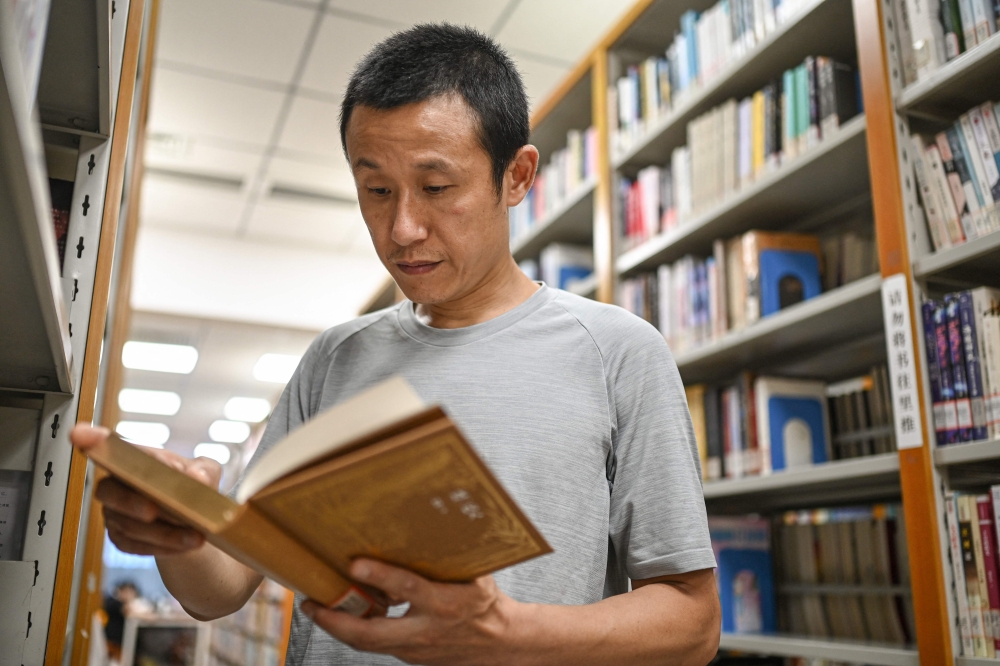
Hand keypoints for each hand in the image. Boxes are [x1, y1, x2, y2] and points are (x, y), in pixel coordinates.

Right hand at [70, 424, 220, 556]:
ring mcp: (116, 514)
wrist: (196, 520)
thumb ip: (204, 470)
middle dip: (130, 502)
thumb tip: (197, 477)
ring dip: (163, 532)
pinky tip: (186, 544)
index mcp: (134, 459)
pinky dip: (164, 546)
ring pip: (128, 525)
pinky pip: (137, 546)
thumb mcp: (206, 471)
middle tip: (154, 509)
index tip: (78, 434)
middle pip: (109, 492)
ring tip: (194, 534)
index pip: (109, 447)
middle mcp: (118, 485)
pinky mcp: (122, 539)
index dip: (92, 440)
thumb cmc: (193, 486)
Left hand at [301, 559, 518, 665]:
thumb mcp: (473, 575)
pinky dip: (357, 631)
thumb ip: (445, 558)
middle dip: (335, 621)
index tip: (355, 564)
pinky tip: (343, 616)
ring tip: (316, 608)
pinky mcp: (409, 656)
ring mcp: (415, 648)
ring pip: (367, 643)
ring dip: (338, 627)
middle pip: (371, 634)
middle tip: (310, 603)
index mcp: (445, 603)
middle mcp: (426, 630)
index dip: (380, 577)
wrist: (499, 644)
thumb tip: (421, 524)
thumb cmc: (485, 603)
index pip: (408, 589)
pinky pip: (377, 644)